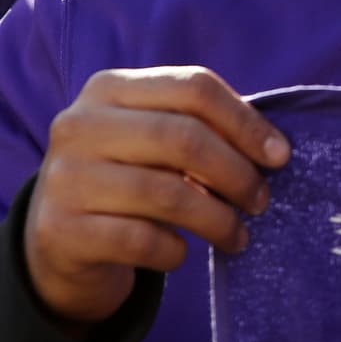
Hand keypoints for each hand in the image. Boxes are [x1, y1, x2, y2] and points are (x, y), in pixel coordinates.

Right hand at [24, 68, 289, 326]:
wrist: (59, 240)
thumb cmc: (126, 179)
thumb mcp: (152, 141)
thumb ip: (202, 130)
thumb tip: (275, 149)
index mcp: (108, 88)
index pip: (193, 88)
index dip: (245, 122)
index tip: (280, 155)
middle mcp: (79, 125)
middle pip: (183, 138)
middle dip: (236, 173)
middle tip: (260, 201)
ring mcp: (65, 178)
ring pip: (167, 194)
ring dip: (217, 220)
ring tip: (237, 235)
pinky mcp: (61, 231)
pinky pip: (142, 241)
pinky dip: (175, 251)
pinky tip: (181, 253)